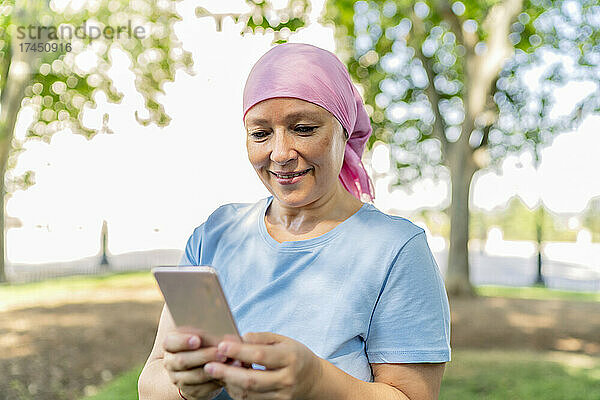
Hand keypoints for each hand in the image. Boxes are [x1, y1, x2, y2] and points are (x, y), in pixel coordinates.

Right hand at [162, 328, 228, 399]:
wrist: (195, 365)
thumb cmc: (201, 340)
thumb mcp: (198, 329)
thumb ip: (202, 322)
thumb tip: (214, 308)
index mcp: (170, 344)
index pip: (171, 342)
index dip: (183, 341)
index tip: (197, 339)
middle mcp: (171, 362)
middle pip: (183, 360)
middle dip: (204, 355)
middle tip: (220, 351)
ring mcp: (179, 378)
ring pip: (195, 376)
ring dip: (215, 369)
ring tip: (232, 361)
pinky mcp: (192, 390)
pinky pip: (205, 388)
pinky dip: (218, 380)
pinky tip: (231, 373)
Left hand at [203, 332, 321, 399]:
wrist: (313, 380)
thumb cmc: (295, 355)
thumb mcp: (283, 340)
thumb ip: (261, 338)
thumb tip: (238, 338)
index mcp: (290, 357)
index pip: (260, 355)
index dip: (239, 351)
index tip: (221, 345)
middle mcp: (286, 379)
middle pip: (251, 379)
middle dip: (227, 373)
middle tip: (209, 366)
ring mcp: (282, 395)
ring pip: (249, 393)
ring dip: (229, 383)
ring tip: (215, 372)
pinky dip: (237, 391)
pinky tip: (228, 381)